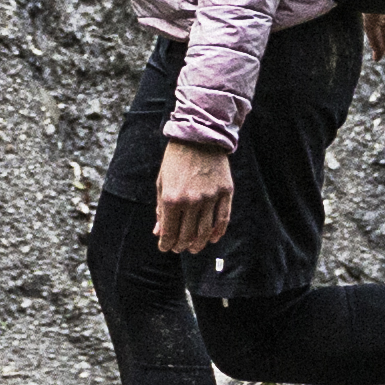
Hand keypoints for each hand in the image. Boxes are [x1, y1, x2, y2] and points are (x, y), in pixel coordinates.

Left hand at [154, 138, 234, 253]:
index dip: (166, 244)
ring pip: (205, 231)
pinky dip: (218, 232)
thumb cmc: (176, 159)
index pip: (169, 232)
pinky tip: (213, 238)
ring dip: (198, 244)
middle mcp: (191, 200)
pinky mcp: (225, 192)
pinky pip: (223, 219)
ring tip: (194, 247)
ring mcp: (210, 197)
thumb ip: (160, 209)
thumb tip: (159, 232)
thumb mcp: (162, 182)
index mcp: (171, 198)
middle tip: (179, 248)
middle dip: (181, 245)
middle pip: (187, 235)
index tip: (166, 247)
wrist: (200, 135)